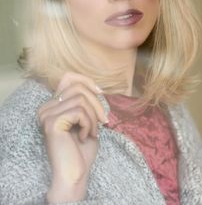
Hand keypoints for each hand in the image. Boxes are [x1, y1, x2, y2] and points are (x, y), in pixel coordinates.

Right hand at [38, 72, 107, 201]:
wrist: (75, 174)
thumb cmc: (82, 151)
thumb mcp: (86, 121)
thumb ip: (86, 103)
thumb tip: (97, 88)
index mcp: (52, 106)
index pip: (68, 78)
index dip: (86, 81)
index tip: (100, 93)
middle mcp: (46, 108)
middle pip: (77, 87)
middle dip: (96, 102)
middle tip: (104, 120)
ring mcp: (47, 115)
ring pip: (81, 99)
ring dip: (93, 117)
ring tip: (92, 132)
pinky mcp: (52, 123)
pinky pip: (80, 112)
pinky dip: (89, 124)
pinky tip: (85, 137)